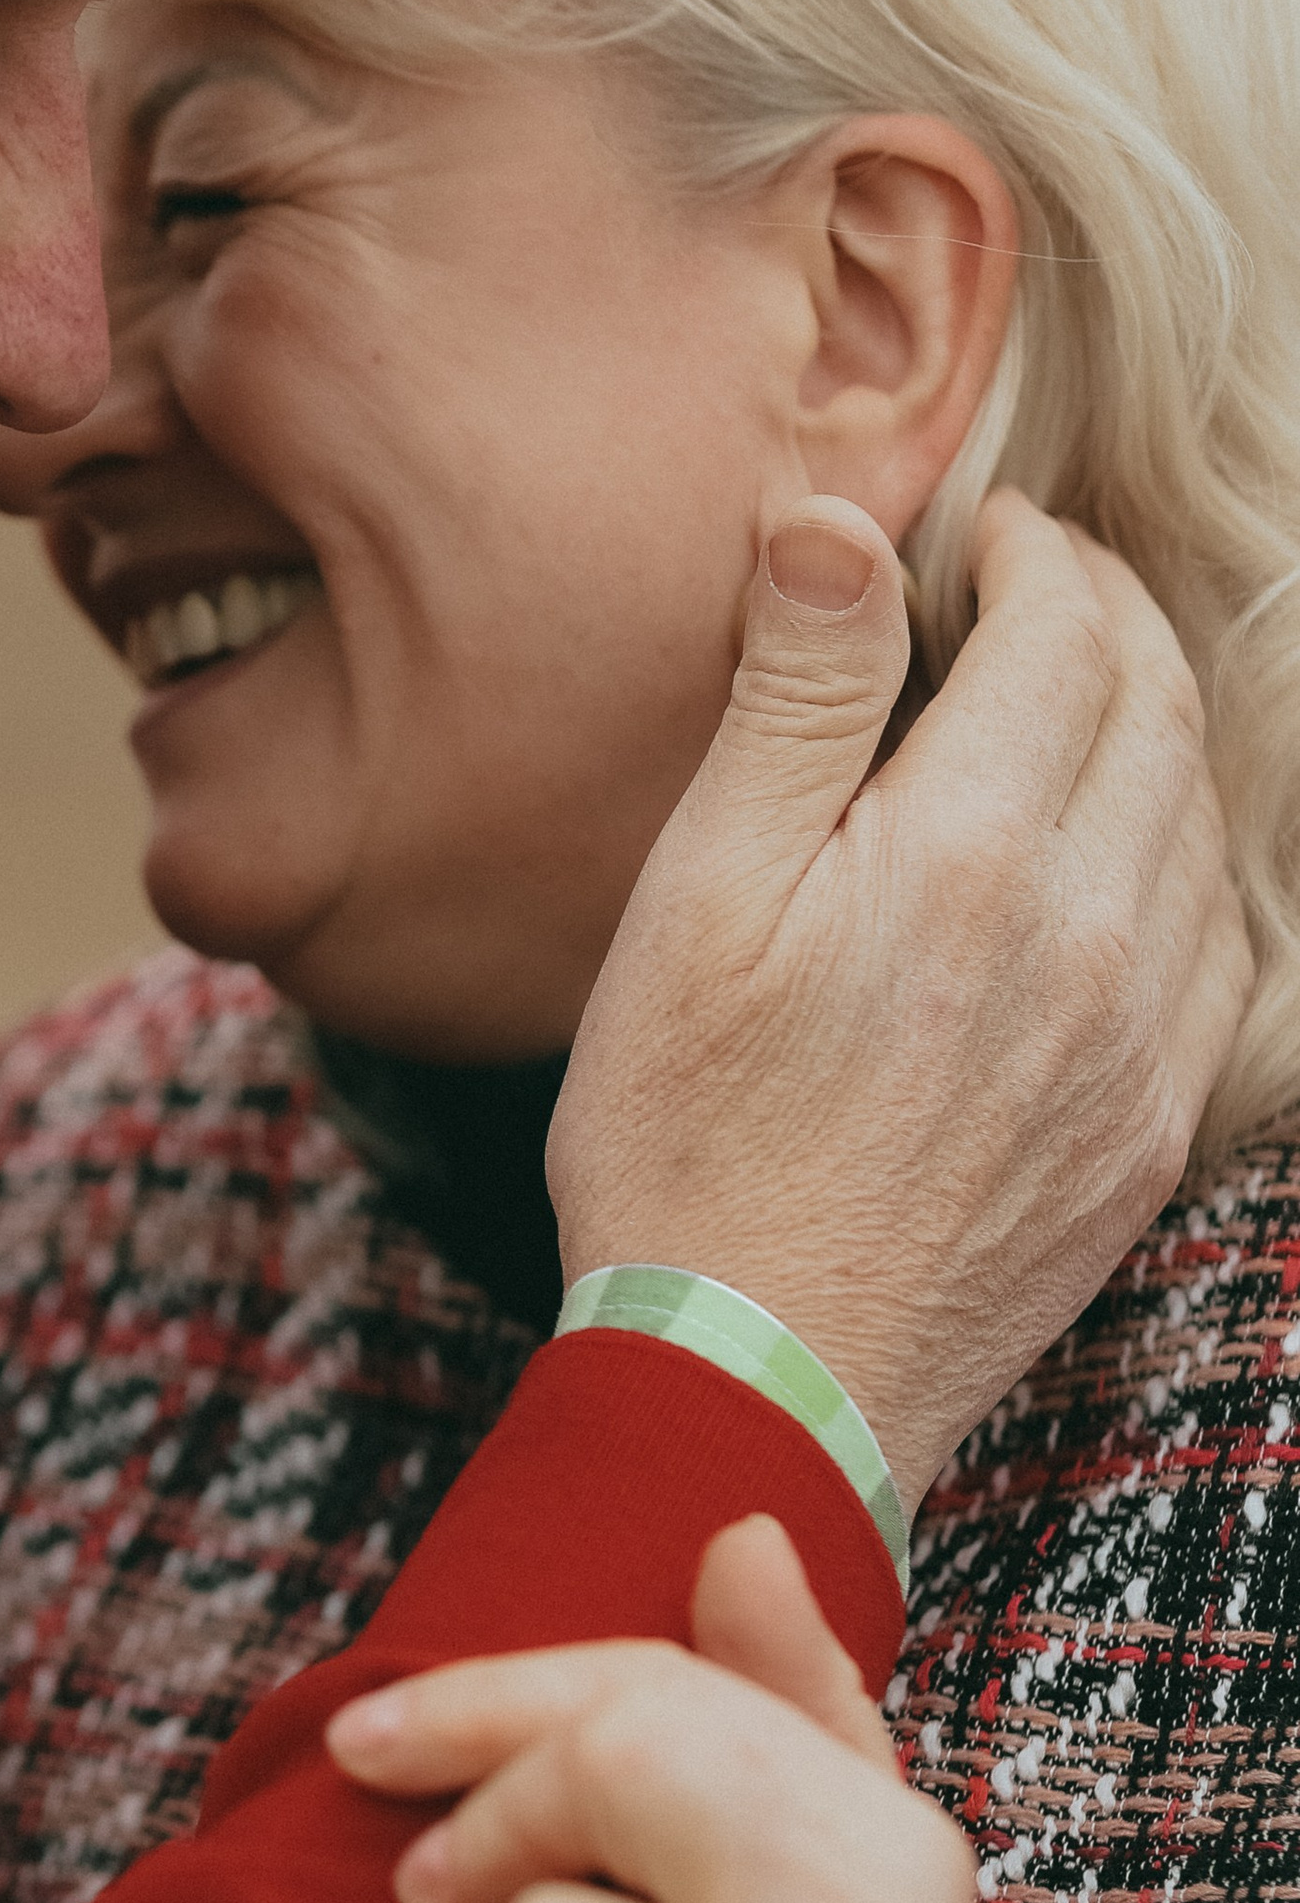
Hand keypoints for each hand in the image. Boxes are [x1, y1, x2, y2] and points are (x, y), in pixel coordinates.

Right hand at [548, 491, 1250, 1507]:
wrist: (758, 1376)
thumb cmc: (684, 1140)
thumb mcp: (694, 898)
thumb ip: (791, 700)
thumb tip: (836, 526)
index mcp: (972, 854)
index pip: (1064, 634)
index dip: (1032, 555)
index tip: (982, 534)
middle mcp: (1089, 935)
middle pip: (1157, 710)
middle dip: (1106, 617)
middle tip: (1037, 585)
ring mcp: (1139, 1042)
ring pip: (1199, 824)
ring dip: (1152, 730)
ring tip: (1074, 701)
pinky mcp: (1148, 1130)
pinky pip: (1218, 952)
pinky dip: (1181, 864)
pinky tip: (1115, 864)